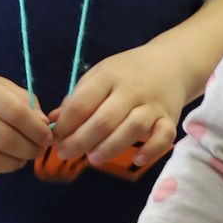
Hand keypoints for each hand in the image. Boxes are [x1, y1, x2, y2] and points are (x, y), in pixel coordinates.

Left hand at [51, 42, 193, 172]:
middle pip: (105, 119)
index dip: (66, 125)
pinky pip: (164, 136)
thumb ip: (77, 99)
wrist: (170, 63)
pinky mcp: (169, 118)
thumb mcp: (99, 76)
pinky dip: (151, 150)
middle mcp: (131, 90)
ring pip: (133, 129)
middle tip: (66, 154)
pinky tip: (137, 160)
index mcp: (108, 76)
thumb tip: (53, 123)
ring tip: (93, 159)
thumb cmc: (126, 72)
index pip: (83, 103)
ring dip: (111, 147)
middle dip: (81, 141)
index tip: (56, 138)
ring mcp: (152, 105)